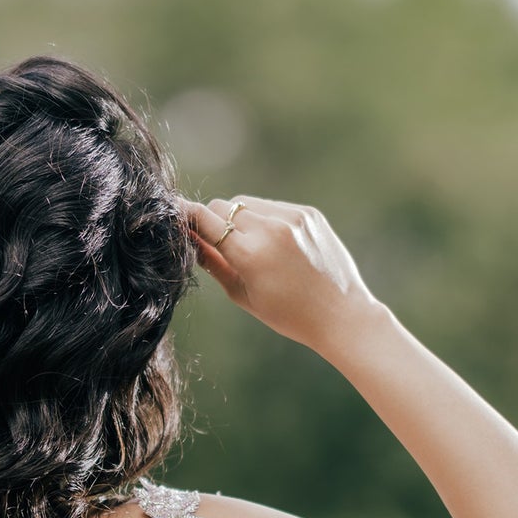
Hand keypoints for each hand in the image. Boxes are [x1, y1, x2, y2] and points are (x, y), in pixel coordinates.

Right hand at [180, 194, 378, 353]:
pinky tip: (276, 246)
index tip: (175, 216)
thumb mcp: (241, 294)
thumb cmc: (287, 314)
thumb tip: (188, 238)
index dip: (186, 216)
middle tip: (218, 243)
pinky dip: (265, 220)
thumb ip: (212, 262)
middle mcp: (271, 229)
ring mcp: (293, 217)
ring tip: (251, 248)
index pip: (205, 218)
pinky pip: (272, 206)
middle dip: (215, 221)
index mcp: (250, 254)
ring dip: (240, 219)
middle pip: (223, 206)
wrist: (341, 314)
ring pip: (247, 203)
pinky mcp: (308, 213)